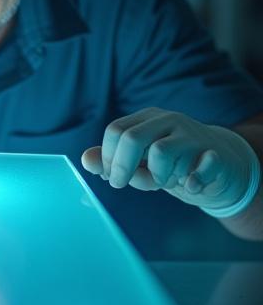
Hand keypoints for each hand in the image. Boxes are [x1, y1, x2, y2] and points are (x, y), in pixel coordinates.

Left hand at [81, 107, 253, 211]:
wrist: (219, 165)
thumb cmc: (170, 164)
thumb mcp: (137, 162)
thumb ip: (110, 160)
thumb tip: (85, 160)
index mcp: (147, 119)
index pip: (115, 130)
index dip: (107, 158)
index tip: (109, 177)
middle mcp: (169, 121)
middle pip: (132, 138)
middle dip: (122, 167)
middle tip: (120, 184)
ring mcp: (193, 135)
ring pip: (161, 153)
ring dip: (157, 176)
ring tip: (165, 182)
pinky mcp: (216, 154)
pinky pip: (201, 166)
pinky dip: (193, 181)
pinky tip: (191, 186)